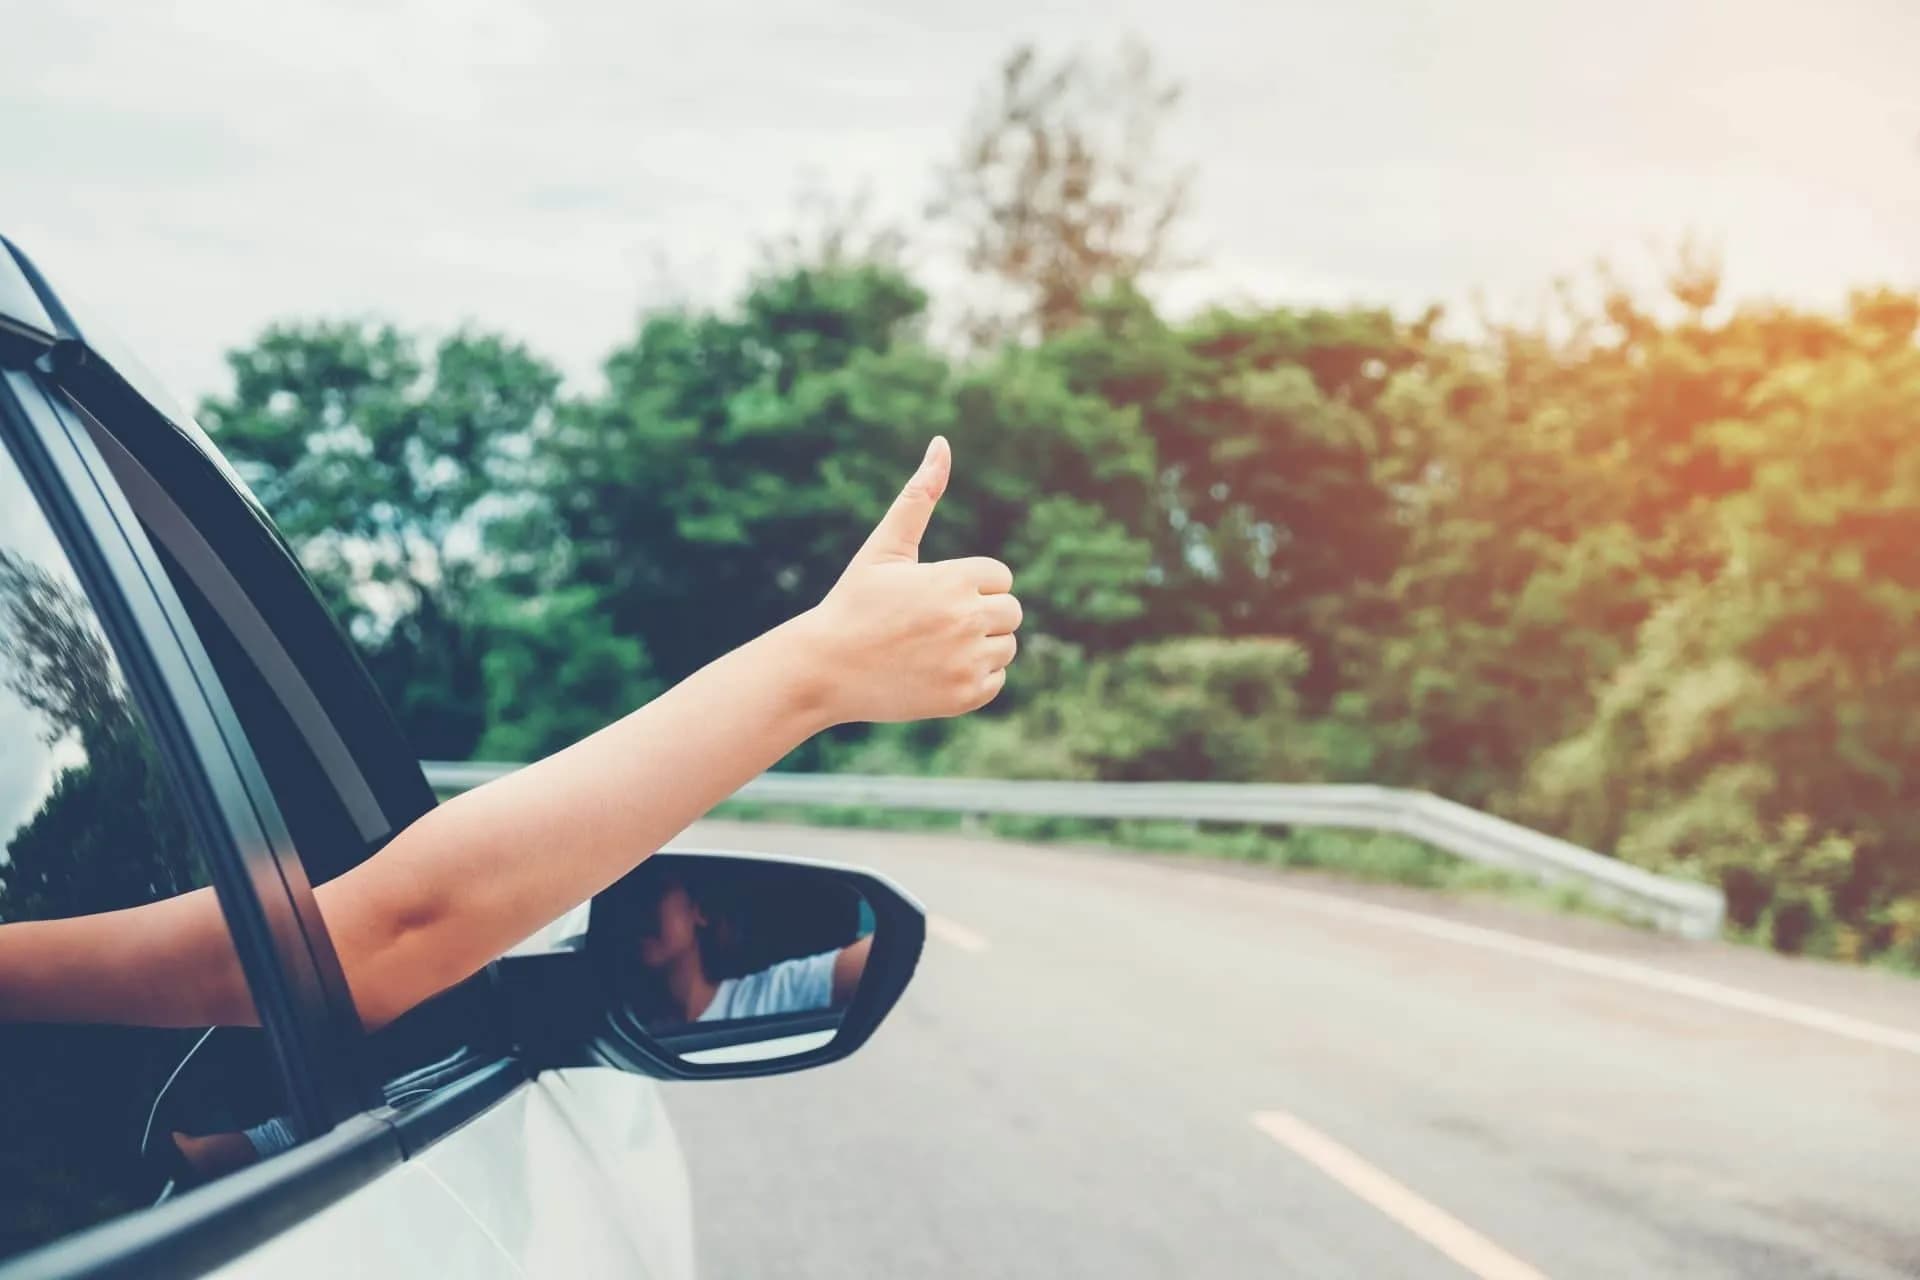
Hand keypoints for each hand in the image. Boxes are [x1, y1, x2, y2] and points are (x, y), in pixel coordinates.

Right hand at [800, 437, 1020, 724]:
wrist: (823, 669)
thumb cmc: (854, 603)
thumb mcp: (884, 547)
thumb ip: (919, 495)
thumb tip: (942, 443)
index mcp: (954, 579)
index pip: (999, 577)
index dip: (969, 584)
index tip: (932, 595)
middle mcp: (966, 620)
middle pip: (1011, 612)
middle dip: (980, 614)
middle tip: (934, 623)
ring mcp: (966, 662)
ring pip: (1007, 647)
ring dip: (980, 646)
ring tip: (933, 646)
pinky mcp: (962, 697)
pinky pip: (996, 681)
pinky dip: (973, 677)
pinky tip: (935, 670)